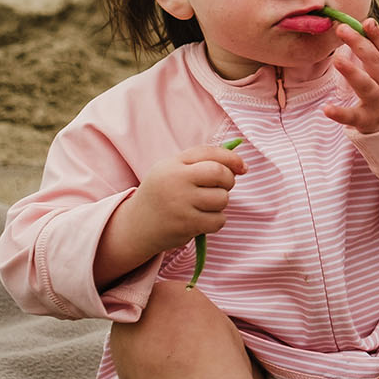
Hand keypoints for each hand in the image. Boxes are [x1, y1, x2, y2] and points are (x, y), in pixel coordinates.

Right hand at [121, 144, 245, 259]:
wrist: (135, 226)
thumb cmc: (163, 195)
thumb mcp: (173, 171)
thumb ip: (201, 163)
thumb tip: (239, 166)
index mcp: (172, 164)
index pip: (209, 152)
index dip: (232, 158)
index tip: (242, 167)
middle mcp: (175, 180)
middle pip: (220, 173)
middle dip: (228, 181)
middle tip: (221, 188)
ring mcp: (180, 203)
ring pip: (222, 199)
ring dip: (219, 204)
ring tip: (203, 206)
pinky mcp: (186, 224)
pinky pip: (218, 220)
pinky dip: (215, 221)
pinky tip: (201, 221)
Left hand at [324, 18, 378, 133]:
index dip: (377, 36)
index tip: (367, 22)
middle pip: (374, 62)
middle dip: (359, 45)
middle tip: (342, 29)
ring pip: (366, 86)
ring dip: (352, 73)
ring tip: (337, 60)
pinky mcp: (368, 121)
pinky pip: (353, 117)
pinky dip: (340, 114)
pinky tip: (326, 108)